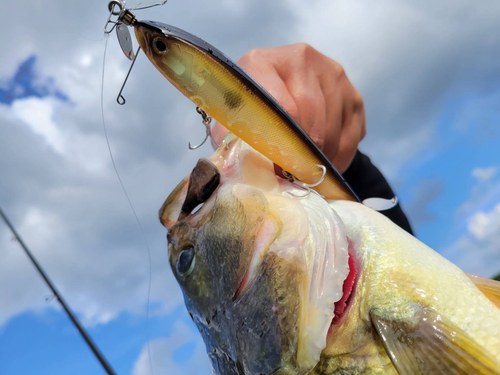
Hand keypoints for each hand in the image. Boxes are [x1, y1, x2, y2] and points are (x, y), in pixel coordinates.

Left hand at [212, 43, 365, 172]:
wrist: (276, 100)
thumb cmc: (249, 116)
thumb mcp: (232, 128)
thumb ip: (235, 145)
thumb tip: (250, 175)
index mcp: (261, 62)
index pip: (281, 107)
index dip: (282, 144)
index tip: (279, 169)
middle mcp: (300, 57)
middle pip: (310, 115)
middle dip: (302, 152)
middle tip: (294, 175)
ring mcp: (330, 71)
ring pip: (332, 127)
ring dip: (321, 156)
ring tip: (307, 171)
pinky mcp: (352, 91)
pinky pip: (352, 133)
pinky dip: (340, 156)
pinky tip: (325, 163)